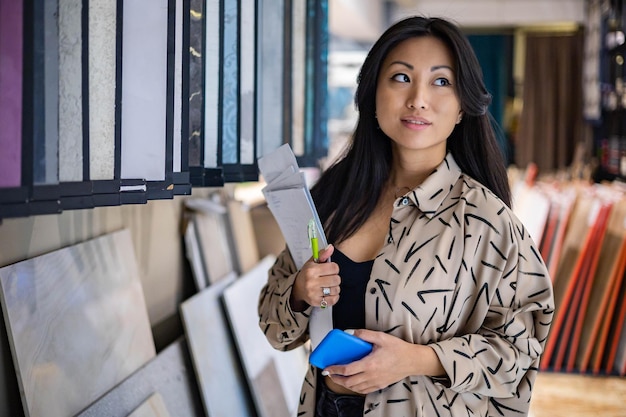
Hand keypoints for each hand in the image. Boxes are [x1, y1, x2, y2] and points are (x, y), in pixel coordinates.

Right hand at [290, 245, 340, 310]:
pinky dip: (334, 296)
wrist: (298, 288)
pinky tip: (330, 293)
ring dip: (335, 288)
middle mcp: (311, 282)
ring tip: (329, 286)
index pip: (334, 267)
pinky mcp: (316, 302)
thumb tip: (331, 247)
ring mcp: (313, 293)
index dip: (334, 268)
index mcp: (311, 270)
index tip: (330, 269)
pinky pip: (333, 300)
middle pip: (336, 279)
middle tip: (330, 278)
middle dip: (335, 278)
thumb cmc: (308, 273)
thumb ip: (323, 254)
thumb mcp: (313, 262)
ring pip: (336, 290)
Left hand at [322, 329, 443, 393]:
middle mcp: (371, 375)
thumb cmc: (399, 349)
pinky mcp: (380, 384)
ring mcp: (376, 382)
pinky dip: (355, 388)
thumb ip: (365, 334)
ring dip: (345, 385)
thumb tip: (352, 332)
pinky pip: (364, 390)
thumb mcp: (381, 337)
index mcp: (370, 363)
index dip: (335, 370)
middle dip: (336, 379)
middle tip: (330, 374)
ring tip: (339, 378)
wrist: (413, 360)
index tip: (328, 367)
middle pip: (349, 382)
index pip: (347, 370)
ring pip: (356, 388)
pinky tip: (353, 383)